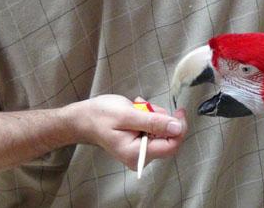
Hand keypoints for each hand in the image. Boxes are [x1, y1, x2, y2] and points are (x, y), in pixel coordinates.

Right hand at [63, 95, 187, 169]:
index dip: (179, 128)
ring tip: (136, 107)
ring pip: (161, 130)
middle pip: (167, 137)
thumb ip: (153, 122)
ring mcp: (140, 150)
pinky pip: (154, 128)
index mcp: (137, 153)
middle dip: (160, 118)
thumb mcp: (127, 115)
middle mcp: (140, 156)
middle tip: (144, 106)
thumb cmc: (101, 116)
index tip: (179, 111)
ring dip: (153, 114)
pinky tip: (136, 110)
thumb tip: (177, 127)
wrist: (83, 118)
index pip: (171, 145)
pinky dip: (148, 116)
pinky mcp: (140, 143)